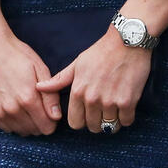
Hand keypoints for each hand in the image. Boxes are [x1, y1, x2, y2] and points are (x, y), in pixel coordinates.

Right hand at [0, 24, 60, 135]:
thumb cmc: (19, 56)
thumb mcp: (41, 70)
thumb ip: (50, 96)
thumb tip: (56, 117)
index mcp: (28, 98)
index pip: (46, 127)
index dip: (52, 122)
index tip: (52, 114)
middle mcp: (12, 109)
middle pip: (34, 131)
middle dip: (41, 123)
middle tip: (41, 109)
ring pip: (19, 131)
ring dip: (27, 124)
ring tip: (28, 108)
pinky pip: (5, 127)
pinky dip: (13, 122)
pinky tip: (16, 108)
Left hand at [36, 31, 153, 132]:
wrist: (128, 40)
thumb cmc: (102, 51)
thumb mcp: (77, 64)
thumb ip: (59, 80)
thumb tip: (39, 87)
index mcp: (78, 91)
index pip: (75, 123)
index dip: (82, 120)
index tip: (88, 114)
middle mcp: (92, 99)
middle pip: (93, 127)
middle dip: (97, 122)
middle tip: (103, 111)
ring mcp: (110, 101)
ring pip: (109, 127)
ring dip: (112, 121)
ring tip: (115, 110)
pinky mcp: (128, 101)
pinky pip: (126, 121)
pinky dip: (127, 117)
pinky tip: (126, 107)